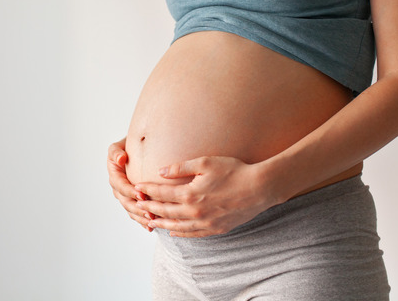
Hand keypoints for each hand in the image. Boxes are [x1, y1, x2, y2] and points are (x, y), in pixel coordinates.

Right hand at [107, 138, 154, 231]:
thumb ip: (116, 152)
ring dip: (140, 217)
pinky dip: (142, 220)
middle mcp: (118, 188)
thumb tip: (121, 159)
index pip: (121, 186)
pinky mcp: (132, 200)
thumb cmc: (127, 146)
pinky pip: (135, 213)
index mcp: (114, 175)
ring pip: (131, 210)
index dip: (130, 192)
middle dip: (137, 209)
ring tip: (152, 222)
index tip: (142, 195)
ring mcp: (124, 196)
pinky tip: (151, 227)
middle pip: (126, 202)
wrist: (134, 151)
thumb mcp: (118, 146)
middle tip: (150, 213)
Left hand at [134, 156, 275, 237]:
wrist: (260, 188)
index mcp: (190, 194)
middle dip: (149, 208)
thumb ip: (181, 168)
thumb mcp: (205, 163)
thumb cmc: (234, 171)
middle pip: (165, 211)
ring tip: (150, 221)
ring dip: (161, 223)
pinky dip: (180, 233)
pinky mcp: (216, 228)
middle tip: (137, 206)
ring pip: (177, 226)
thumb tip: (161, 171)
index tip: (137, 188)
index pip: (162, 194)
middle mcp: (195, 212)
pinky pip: (193, 234)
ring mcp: (205, 223)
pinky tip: (174, 231)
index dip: (147, 190)